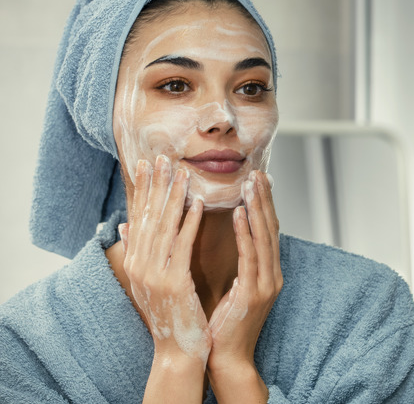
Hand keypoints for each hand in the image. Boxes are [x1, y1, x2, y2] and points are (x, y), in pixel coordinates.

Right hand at [120, 155, 209, 370]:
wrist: (178, 348)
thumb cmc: (169, 313)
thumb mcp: (147, 280)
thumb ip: (137, 251)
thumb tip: (124, 225)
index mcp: (134, 262)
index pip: (138, 218)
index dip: (142, 190)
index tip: (146, 163)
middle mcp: (139, 265)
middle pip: (149, 217)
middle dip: (156, 185)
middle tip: (162, 157)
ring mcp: (153, 274)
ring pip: (165, 227)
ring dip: (174, 197)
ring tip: (182, 172)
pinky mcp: (173, 282)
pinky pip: (182, 246)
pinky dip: (190, 223)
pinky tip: (198, 204)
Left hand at [207, 171, 281, 401]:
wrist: (226, 358)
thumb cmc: (222, 324)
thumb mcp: (231, 288)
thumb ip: (235, 263)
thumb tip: (227, 242)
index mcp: (266, 273)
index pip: (266, 232)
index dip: (264, 205)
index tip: (257, 180)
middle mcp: (272, 275)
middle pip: (271, 228)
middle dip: (264, 199)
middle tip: (258, 172)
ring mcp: (267, 284)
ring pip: (264, 237)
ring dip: (257, 207)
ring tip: (250, 183)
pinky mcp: (255, 293)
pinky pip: (251, 256)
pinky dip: (246, 232)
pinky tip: (239, 213)